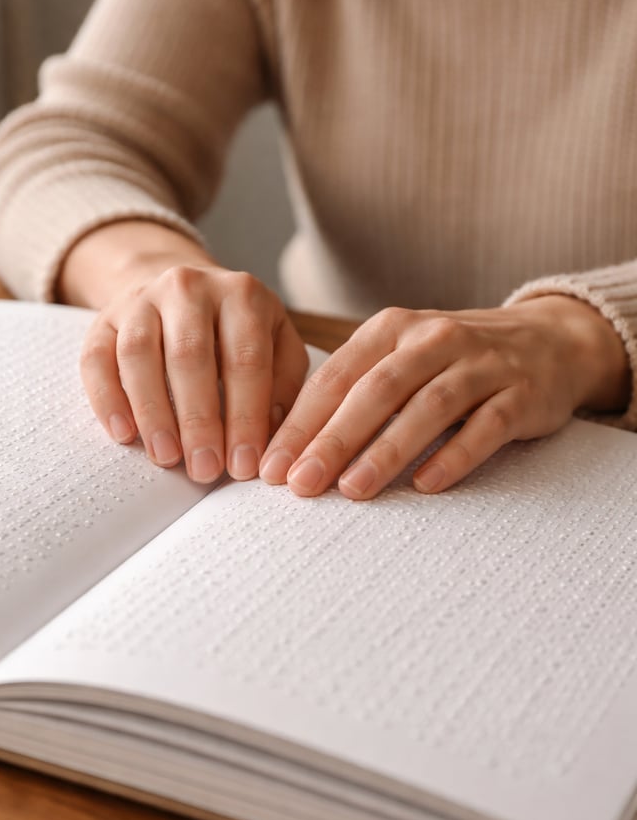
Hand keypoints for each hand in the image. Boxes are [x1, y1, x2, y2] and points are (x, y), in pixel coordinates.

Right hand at [80, 263, 307, 482]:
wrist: (183, 294)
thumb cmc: (239, 334)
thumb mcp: (277, 345)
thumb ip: (283, 384)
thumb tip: (273, 435)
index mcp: (242, 294)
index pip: (245, 359)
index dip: (245, 417)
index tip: (243, 466)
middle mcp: (189, 288)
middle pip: (189, 355)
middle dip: (198, 420)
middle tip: (204, 470)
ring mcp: (141, 299)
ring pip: (138, 354)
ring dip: (152, 413)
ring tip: (166, 458)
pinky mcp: (104, 319)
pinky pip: (97, 359)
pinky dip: (107, 399)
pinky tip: (124, 435)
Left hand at [259, 296, 629, 498]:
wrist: (549, 341)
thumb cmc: (452, 361)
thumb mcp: (400, 359)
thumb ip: (353, 393)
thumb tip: (290, 450)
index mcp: (391, 329)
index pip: (336, 376)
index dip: (299, 423)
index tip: (270, 467)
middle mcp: (434, 339)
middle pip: (375, 391)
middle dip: (332, 440)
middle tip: (299, 485)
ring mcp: (482, 364)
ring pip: (428, 407)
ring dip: (386, 450)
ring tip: (352, 490)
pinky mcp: (522, 394)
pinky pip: (486, 427)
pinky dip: (455, 455)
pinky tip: (426, 484)